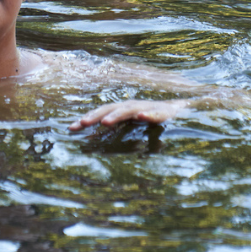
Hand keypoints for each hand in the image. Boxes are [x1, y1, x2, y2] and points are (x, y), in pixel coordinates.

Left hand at [69, 97, 191, 131]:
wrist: (179, 110)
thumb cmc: (151, 118)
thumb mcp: (132, 127)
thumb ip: (117, 133)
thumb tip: (96, 145)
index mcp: (122, 110)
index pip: (101, 113)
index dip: (87, 119)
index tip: (71, 128)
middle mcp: (130, 106)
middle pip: (109, 108)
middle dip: (95, 115)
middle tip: (82, 123)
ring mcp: (145, 107)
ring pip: (127, 110)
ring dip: (116, 115)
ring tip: (105, 122)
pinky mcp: (162, 112)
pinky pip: (153, 113)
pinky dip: (146, 114)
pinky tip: (140, 117)